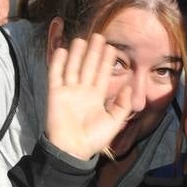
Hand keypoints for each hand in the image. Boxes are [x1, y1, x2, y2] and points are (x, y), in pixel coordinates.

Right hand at [45, 35, 140, 161]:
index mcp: (96, 97)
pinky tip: (63, 50)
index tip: (111, 47)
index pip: (102, 74)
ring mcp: (68, 91)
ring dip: (77, 54)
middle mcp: (82, 91)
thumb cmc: (93, 139)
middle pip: (88, 67)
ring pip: (73, 67)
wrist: (72, 150)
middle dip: (93, 52)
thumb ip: (123, 104)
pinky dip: (59, 63)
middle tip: (99, 36)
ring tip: (82, 39)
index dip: (106, 61)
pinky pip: (56, 75)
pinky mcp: (55, 94)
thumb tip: (130, 87)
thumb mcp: (115, 122)